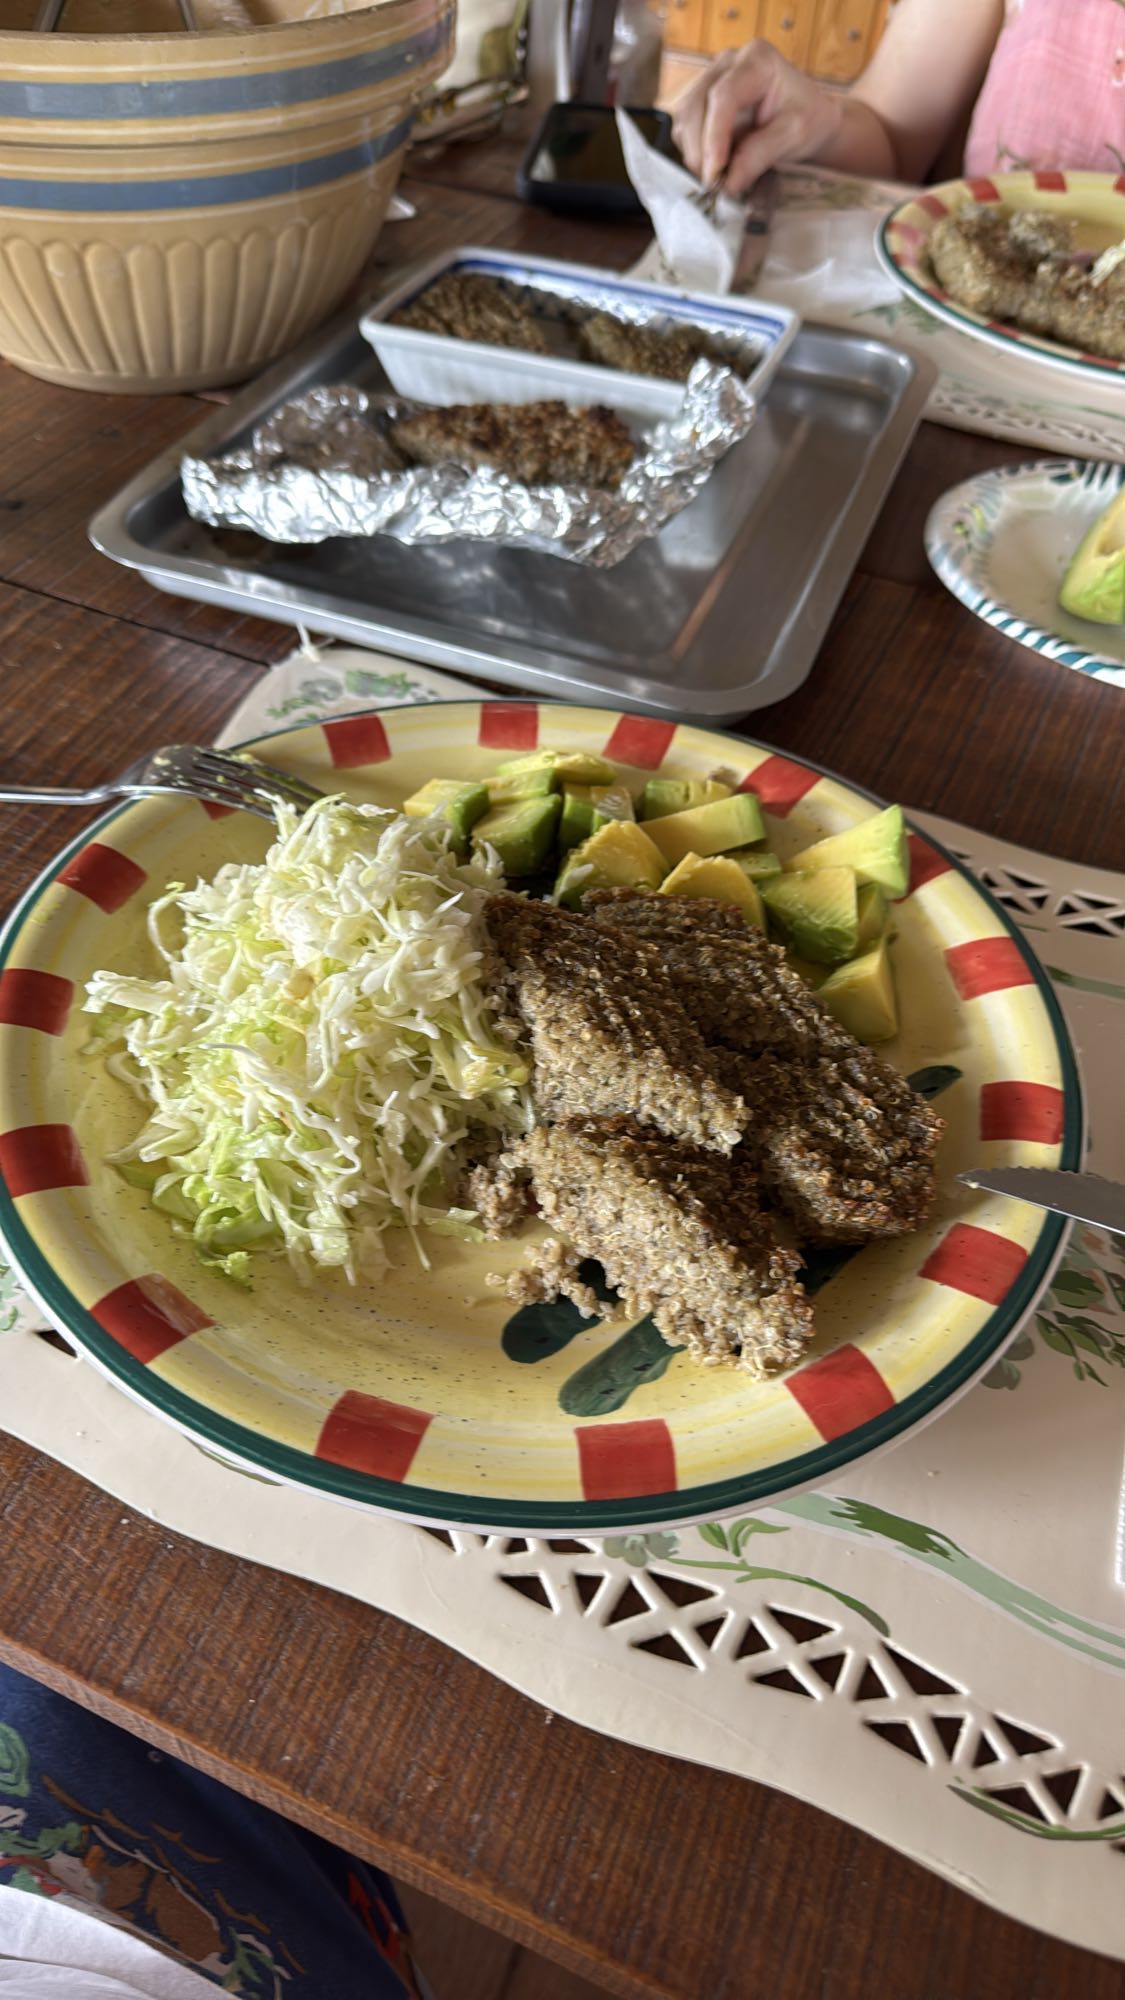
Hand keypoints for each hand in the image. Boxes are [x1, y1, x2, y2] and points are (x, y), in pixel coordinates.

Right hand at [672, 40, 844, 194]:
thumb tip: (728, 182)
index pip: (723, 96)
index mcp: (757, 60)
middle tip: (715, 184)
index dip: (714, 136)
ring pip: (684, 118)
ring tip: (719, 176)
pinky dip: (695, 152)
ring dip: (695, 153)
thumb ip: (760, 155)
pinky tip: (716, 165)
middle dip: (699, 150)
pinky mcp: (702, 101)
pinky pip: (685, 129)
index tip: (715, 173)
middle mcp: (727, 63)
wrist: (809, 120)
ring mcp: (711, 80)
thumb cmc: (808, 120)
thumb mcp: (793, 136)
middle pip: (695, 105)